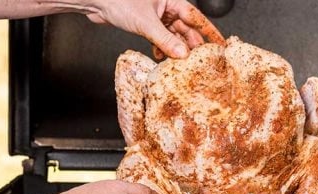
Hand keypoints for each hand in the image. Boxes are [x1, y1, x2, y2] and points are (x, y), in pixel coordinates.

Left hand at [84, 0, 224, 58]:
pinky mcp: (146, 25)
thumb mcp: (146, 23)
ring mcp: (157, 17)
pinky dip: (162, 49)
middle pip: (186, 29)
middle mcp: (166, 7)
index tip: (221, 44)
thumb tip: (182, 54)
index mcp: (172, 0)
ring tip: (181, 64)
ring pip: (173, 36)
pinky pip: (160, 39)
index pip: (196, 17)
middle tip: (200, 61)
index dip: (209, 32)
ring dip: (176, 49)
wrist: (97, 2)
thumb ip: (164, 40)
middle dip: (192, 45)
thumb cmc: (119, 1)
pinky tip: (161, 58)